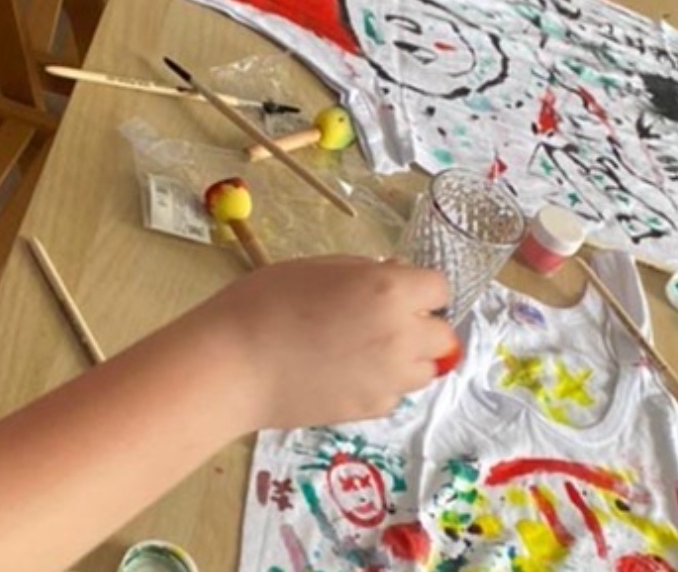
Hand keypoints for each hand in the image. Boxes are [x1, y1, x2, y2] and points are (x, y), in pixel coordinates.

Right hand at [193, 255, 453, 429]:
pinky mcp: (372, 409)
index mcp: (391, 291)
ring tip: (366, 351)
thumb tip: (395, 278)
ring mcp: (390, 378)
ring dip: (409, 359)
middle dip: (422, 326)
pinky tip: (347, 375)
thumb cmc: (266, 302)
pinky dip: (383, 385)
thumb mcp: (320, 267)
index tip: (397, 291)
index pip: (440, 289)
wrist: (233, 365)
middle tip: (382, 322)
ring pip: (427, 370)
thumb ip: (367, 274)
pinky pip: (396, 394)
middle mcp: (403, 336)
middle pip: (443, 336)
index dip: (420, 289)